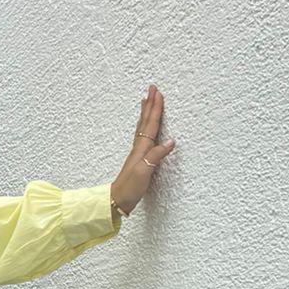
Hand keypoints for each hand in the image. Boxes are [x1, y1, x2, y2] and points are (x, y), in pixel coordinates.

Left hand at [110, 85, 175, 216]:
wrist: (117, 201)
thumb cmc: (130, 188)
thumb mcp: (144, 172)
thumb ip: (156, 156)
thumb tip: (171, 141)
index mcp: (142, 148)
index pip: (151, 124)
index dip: (155, 108)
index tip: (158, 93)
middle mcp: (139, 147)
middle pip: (146, 121)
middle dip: (150, 104)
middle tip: (152, 88)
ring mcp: (138, 152)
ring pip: (143, 127)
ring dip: (146, 112)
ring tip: (146, 100)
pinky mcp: (139, 159)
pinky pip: (143, 136)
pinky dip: (145, 126)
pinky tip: (146, 127)